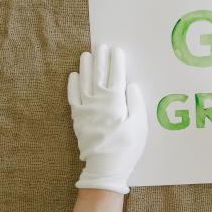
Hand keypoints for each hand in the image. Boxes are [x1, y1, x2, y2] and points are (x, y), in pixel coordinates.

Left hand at [67, 45, 147, 193]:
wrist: (105, 166)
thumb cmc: (127, 147)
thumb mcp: (140, 125)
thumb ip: (135, 102)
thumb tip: (131, 84)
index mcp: (116, 101)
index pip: (116, 75)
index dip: (117, 61)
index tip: (117, 49)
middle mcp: (98, 100)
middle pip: (99, 74)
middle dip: (101, 58)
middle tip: (101, 45)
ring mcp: (86, 108)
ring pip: (84, 81)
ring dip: (85, 66)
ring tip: (87, 54)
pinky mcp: (77, 117)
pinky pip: (73, 97)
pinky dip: (72, 84)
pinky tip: (74, 75)